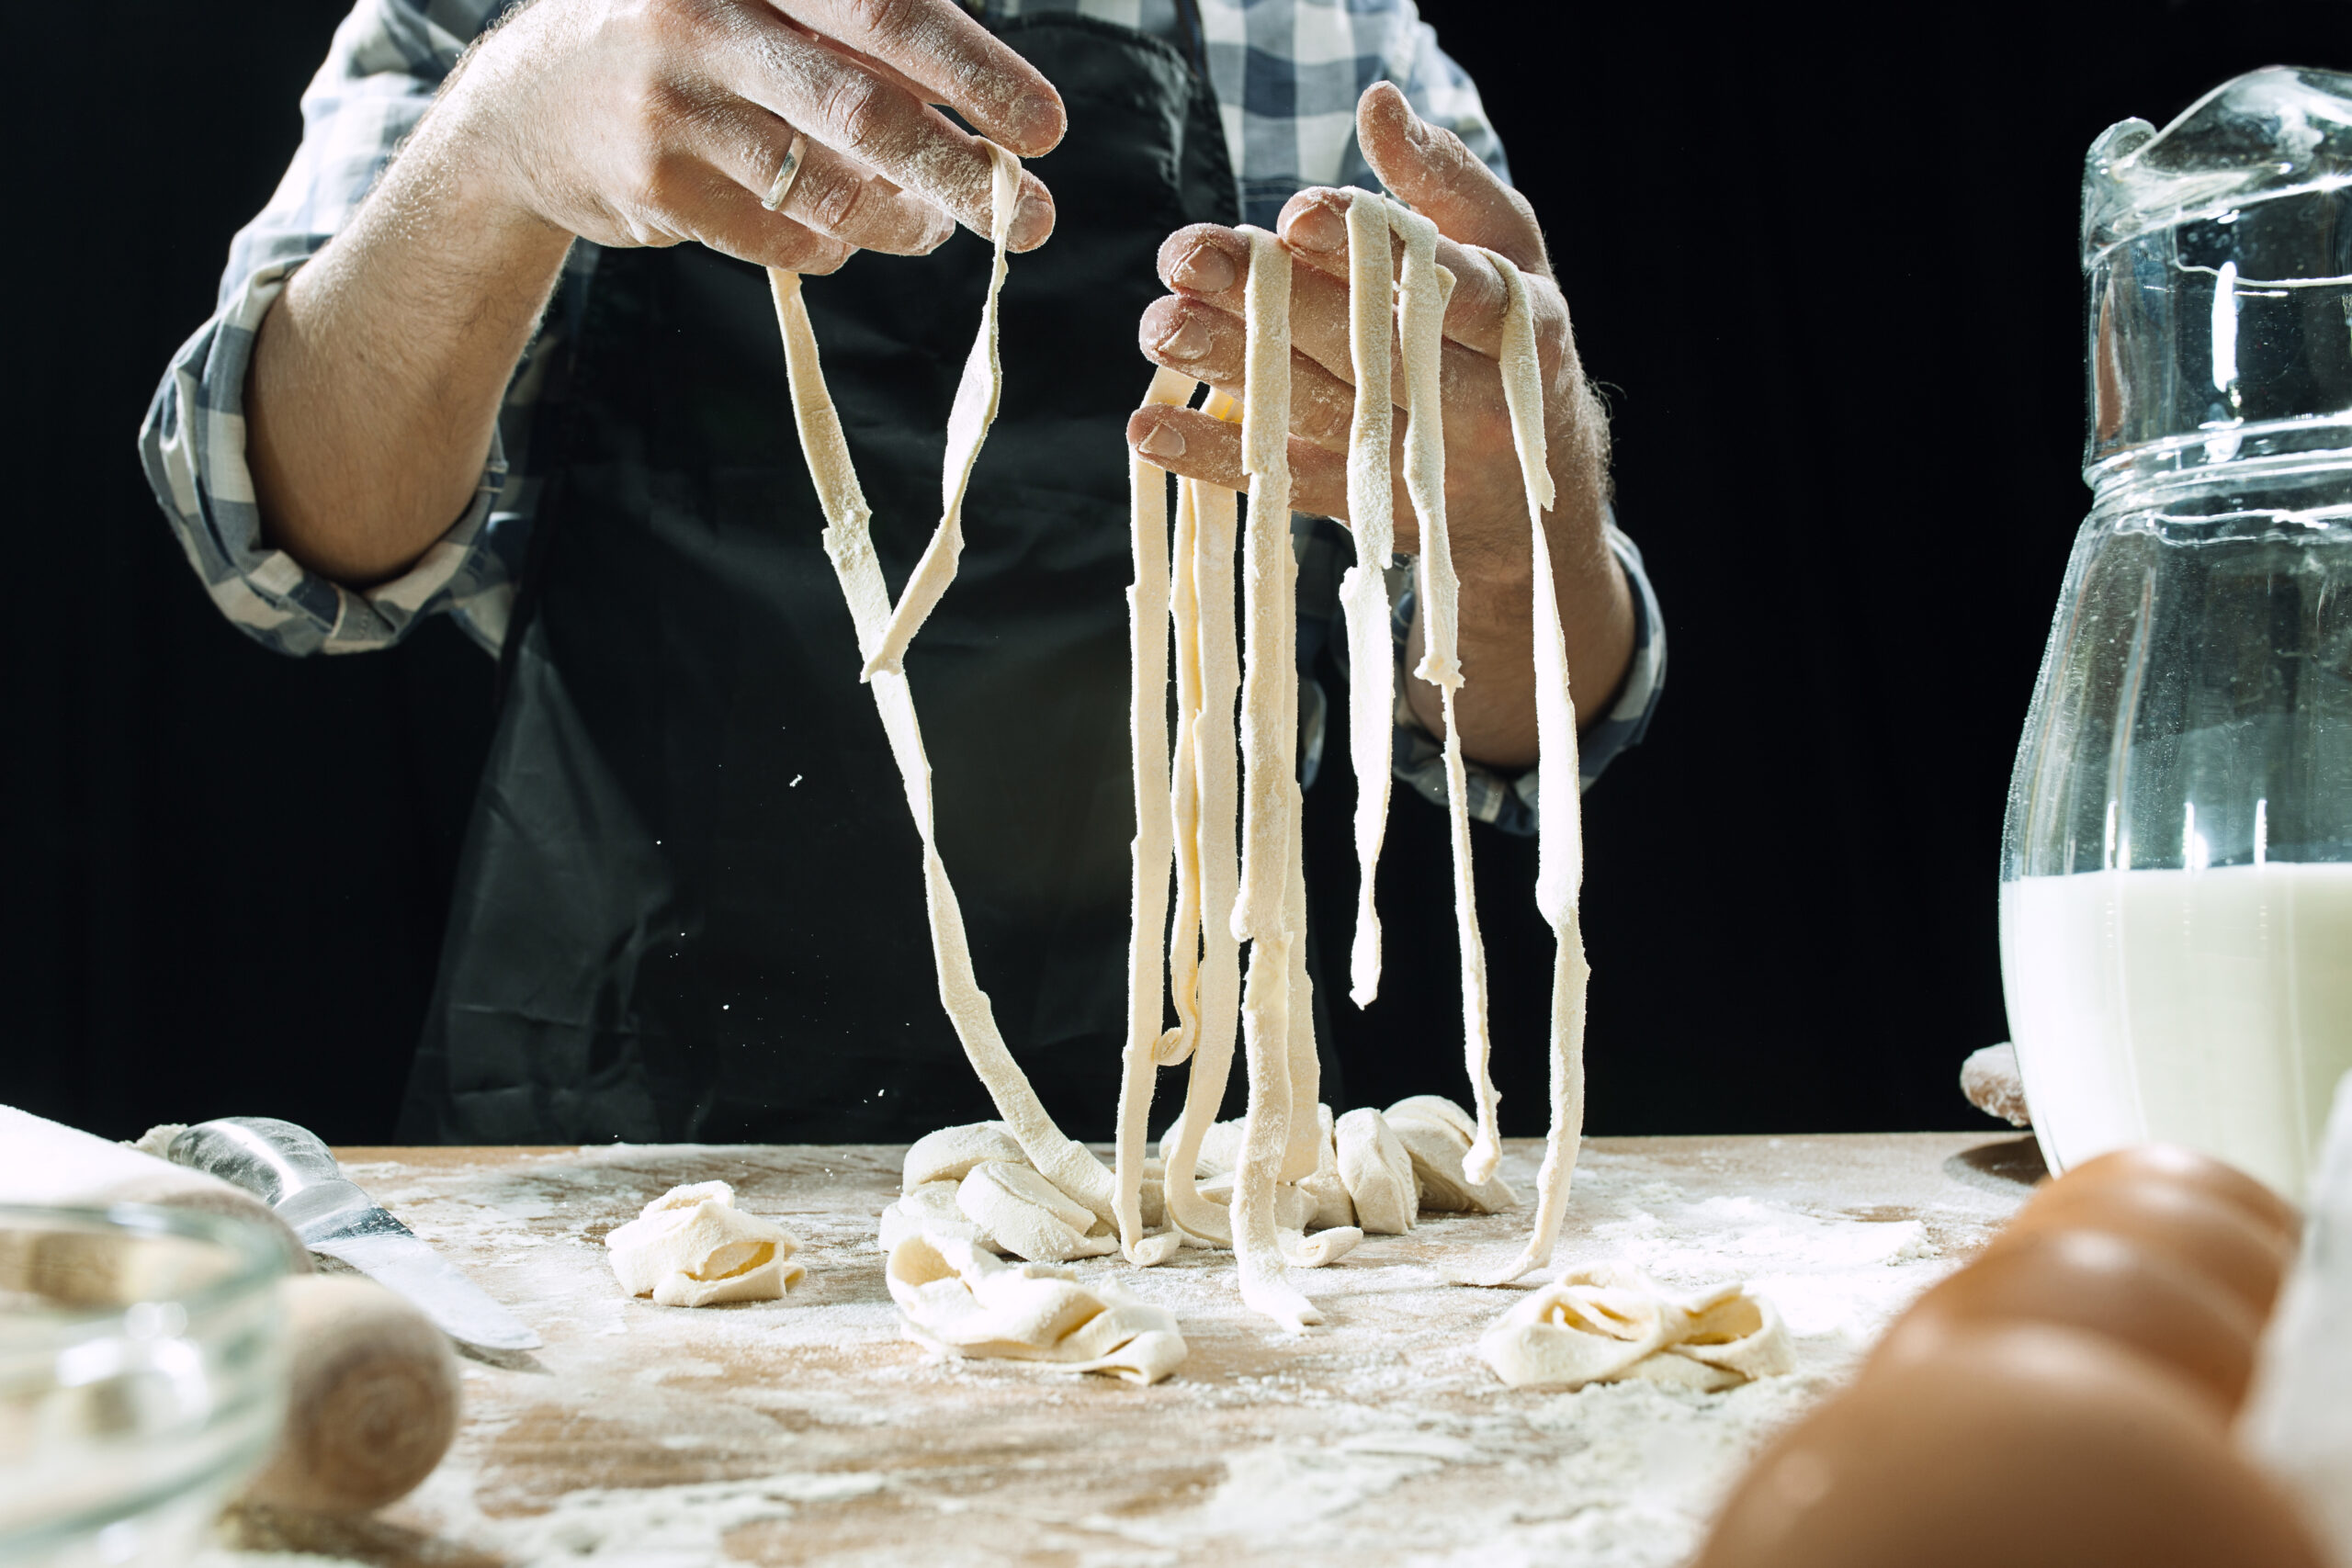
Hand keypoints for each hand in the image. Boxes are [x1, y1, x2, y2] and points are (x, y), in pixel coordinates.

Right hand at [436, 0, 1068, 271]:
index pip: (884, 5)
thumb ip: (861, 41)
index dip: (973, 67)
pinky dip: (832, 246)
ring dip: (904, 222)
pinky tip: (842, 233)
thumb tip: (980, 103)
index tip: (1046, 125)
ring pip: (830, 189)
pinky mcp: (654, 185)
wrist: (528, 110)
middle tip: (1034, 218)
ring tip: (935, 227)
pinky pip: (782, 237)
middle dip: (963, 171)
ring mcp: (671, 103)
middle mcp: (703, 14)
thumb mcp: (762, 8)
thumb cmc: (690, 47)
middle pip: (864, 108)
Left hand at [1123, 83, 1633, 765]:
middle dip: (1268, 299)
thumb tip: (1377, 102)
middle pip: (1358, 344)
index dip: (1361, 245)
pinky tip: (1149, 429)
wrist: (1531, 489)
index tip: (1292, 217)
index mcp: (1508, 318)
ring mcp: (1408, 459)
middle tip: (1187, 257)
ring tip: (1158, 328)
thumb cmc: (1506, 337)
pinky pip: (1283, 482)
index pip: (1432, 279)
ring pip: (1315, 409)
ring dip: (1229, 368)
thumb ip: (1439, 176)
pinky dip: (1213, 458)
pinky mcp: (1360, 506)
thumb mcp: (1504, 245)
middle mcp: (1466, 396)